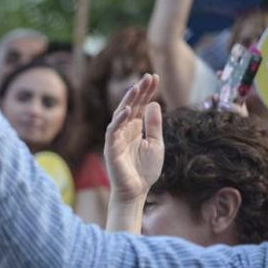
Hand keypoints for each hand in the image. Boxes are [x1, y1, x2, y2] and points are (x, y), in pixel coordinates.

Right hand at [104, 74, 163, 203]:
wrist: (136, 191)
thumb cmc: (145, 170)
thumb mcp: (156, 144)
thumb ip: (154, 125)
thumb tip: (154, 103)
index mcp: (136, 128)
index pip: (141, 105)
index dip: (147, 92)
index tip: (155, 77)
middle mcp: (125, 130)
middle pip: (131, 106)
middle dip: (139, 91)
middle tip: (148, 77)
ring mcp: (116, 138)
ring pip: (120, 115)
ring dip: (128, 100)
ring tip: (137, 87)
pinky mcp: (111, 148)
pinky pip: (113, 130)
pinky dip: (119, 120)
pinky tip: (128, 110)